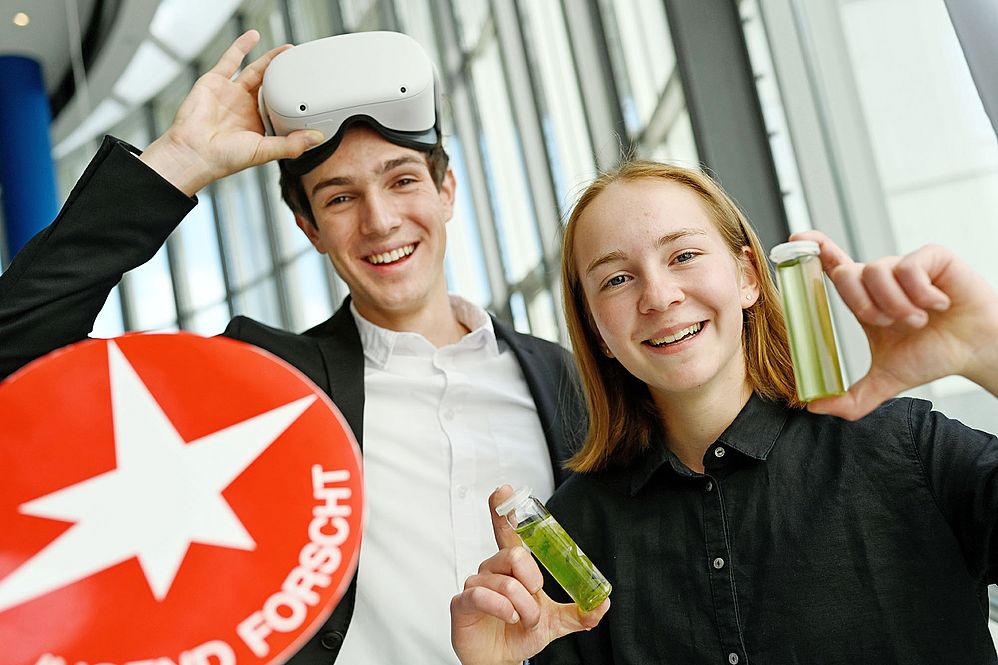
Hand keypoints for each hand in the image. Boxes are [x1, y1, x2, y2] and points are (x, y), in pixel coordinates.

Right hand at [140, 30, 323, 195]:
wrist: (194, 152)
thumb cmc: (224, 158)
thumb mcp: (264, 151)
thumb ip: (291, 144)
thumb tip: (316, 138)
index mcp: (258, 124)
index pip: (280, 107)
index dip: (293, 99)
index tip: (310, 91)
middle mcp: (245, 108)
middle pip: (270, 86)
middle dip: (284, 76)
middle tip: (300, 64)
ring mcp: (231, 93)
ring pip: (255, 71)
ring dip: (270, 60)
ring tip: (287, 51)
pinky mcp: (216, 81)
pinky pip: (231, 59)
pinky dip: (242, 46)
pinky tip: (254, 36)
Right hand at [450, 486, 608, 664]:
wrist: (500, 659)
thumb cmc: (521, 632)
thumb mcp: (557, 622)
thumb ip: (581, 612)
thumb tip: (603, 603)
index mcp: (513, 567)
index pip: (508, 531)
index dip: (503, 510)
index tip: (503, 491)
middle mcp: (493, 569)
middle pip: (514, 555)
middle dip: (532, 582)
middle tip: (536, 599)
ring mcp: (476, 584)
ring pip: (506, 583)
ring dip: (523, 607)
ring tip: (522, 620)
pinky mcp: (463, 602)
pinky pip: (482, 595)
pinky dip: (502, 608)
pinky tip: (509, 617)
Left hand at [791, 231, 997, 418]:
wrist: (976, 351)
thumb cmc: (933, 356)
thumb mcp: (886, 380)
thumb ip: (851, 398)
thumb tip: (813, 407)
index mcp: (864, 299)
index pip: (832, 265)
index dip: (813, 248)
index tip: (796, 239)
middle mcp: (879, 277)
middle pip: (845, 274)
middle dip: (864, 306)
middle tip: (892, 326)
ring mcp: (904, 264)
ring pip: (877, 271)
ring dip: (896, 305)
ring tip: (919, 319)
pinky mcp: (931, 256)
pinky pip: (909, 268)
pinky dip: (922, 293)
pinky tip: (940, 303)